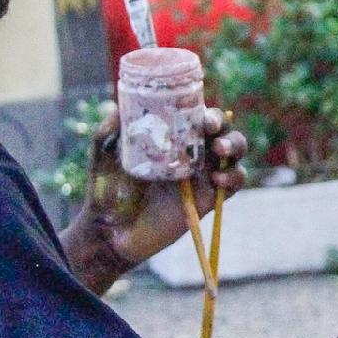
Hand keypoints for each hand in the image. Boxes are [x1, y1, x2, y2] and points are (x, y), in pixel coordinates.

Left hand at [65, 105, 247, 287]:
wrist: (110, 232)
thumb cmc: (105, 190)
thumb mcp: (102, 156)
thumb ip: (107, 131)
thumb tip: (115, 106)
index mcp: (170, 137)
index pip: (197, 115)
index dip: (205, 110)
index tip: (201, 115)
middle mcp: (190, 152)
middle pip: (222, 130)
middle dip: (223, 126)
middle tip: (211, 131)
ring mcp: (201, 175)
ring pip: (234, 153)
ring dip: (235, 145)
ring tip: (220, 152)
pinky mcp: (208, 199)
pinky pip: (234, 184)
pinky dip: (235, 177)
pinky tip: (218, 179)